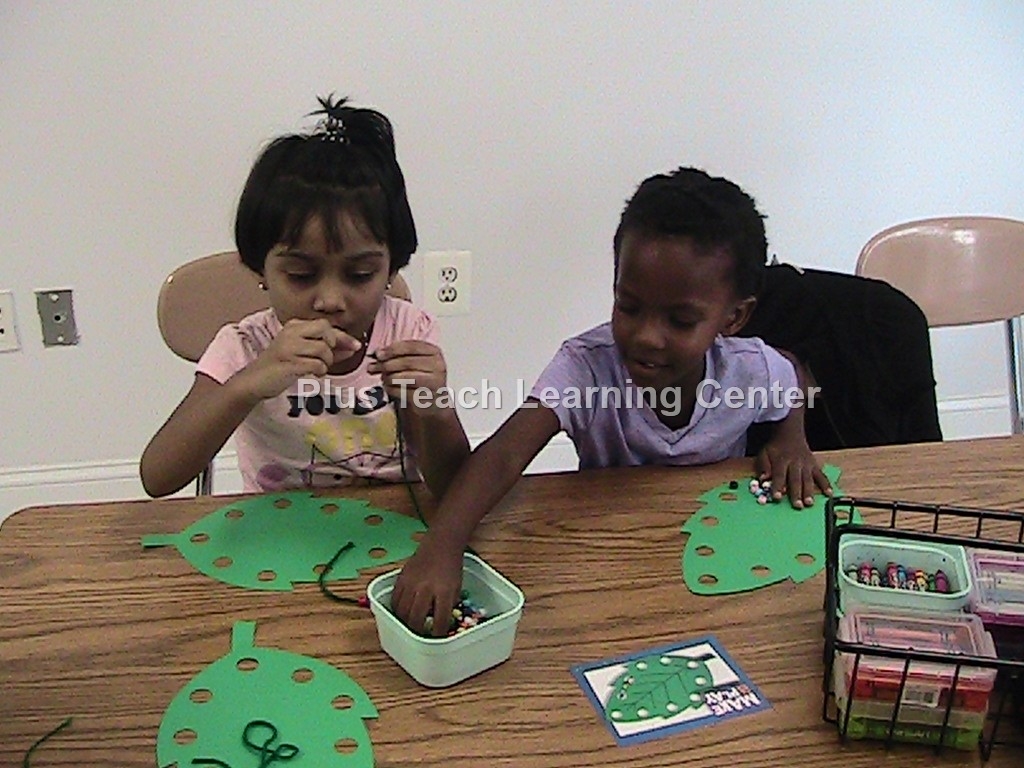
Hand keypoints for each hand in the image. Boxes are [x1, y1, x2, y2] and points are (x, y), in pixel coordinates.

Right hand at [235, 319, 360, 399]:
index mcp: (294, 326)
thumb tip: (352, 347)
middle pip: (325, 330)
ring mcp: (288, 347)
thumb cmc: (280, 367)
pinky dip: (320, 371)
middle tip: (328, 359)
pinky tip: (313, 374)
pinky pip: (316, 364)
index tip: (356, 346)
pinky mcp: (288, 362)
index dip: (343, 336)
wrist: (254, 381)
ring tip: (318, 368)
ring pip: (323, 349)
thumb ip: (327, 349)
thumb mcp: (303, 353)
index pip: (325, 325)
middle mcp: (291, 333)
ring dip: (326, 362)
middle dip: (334, 345)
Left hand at [367, 340, 448, 410]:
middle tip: (372, 368)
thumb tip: (377, 353)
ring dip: (388, 378)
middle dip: (386, 365)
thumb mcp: (412, 361)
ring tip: (383, 378)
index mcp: (434, 352)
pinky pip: (403, 392)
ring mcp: (434, 383)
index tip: (378, 354)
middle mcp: (437, 366)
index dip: (392, 350)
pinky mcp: (426, 398)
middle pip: (407, 362)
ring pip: (404, 378)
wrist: (432, 400)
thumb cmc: (420, 377)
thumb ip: (396, 354)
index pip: (412, 347)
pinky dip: (391, 390)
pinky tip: (388, 388)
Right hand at [390, 536, 463, 636]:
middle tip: (420, 634)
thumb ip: (449, 605)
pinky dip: (396, 609)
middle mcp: (426, 588)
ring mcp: (411, 583)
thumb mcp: (457, 587)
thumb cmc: (451, 567)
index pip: (440, 619)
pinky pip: (395, 599)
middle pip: (416, 618)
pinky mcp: (401, 578)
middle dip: (417, 630)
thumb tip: (441, 622)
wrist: (441, 544)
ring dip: (405, 622)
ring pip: (402, 611)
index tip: (437, 637)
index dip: (438, 632)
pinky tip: (402, 612)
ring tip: (410, 625)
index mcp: (444, 591)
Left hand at [755, 434, 831, 508]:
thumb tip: (762, 479)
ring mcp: (806, 464)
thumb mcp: (764, 453)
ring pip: (808, 479)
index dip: (778, 486)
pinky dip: (825, 484)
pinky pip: (821, 475)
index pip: (779, 475)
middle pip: (795, 479)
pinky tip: (828, 493)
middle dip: (796, 493)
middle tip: (797, 505)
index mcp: (781, 460)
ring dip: (809, 492)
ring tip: (809, 503)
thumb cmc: (776, 447)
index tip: (777, 497)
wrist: (790, 434)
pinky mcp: (814, 465)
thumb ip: (764, 466)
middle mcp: (795, 463)